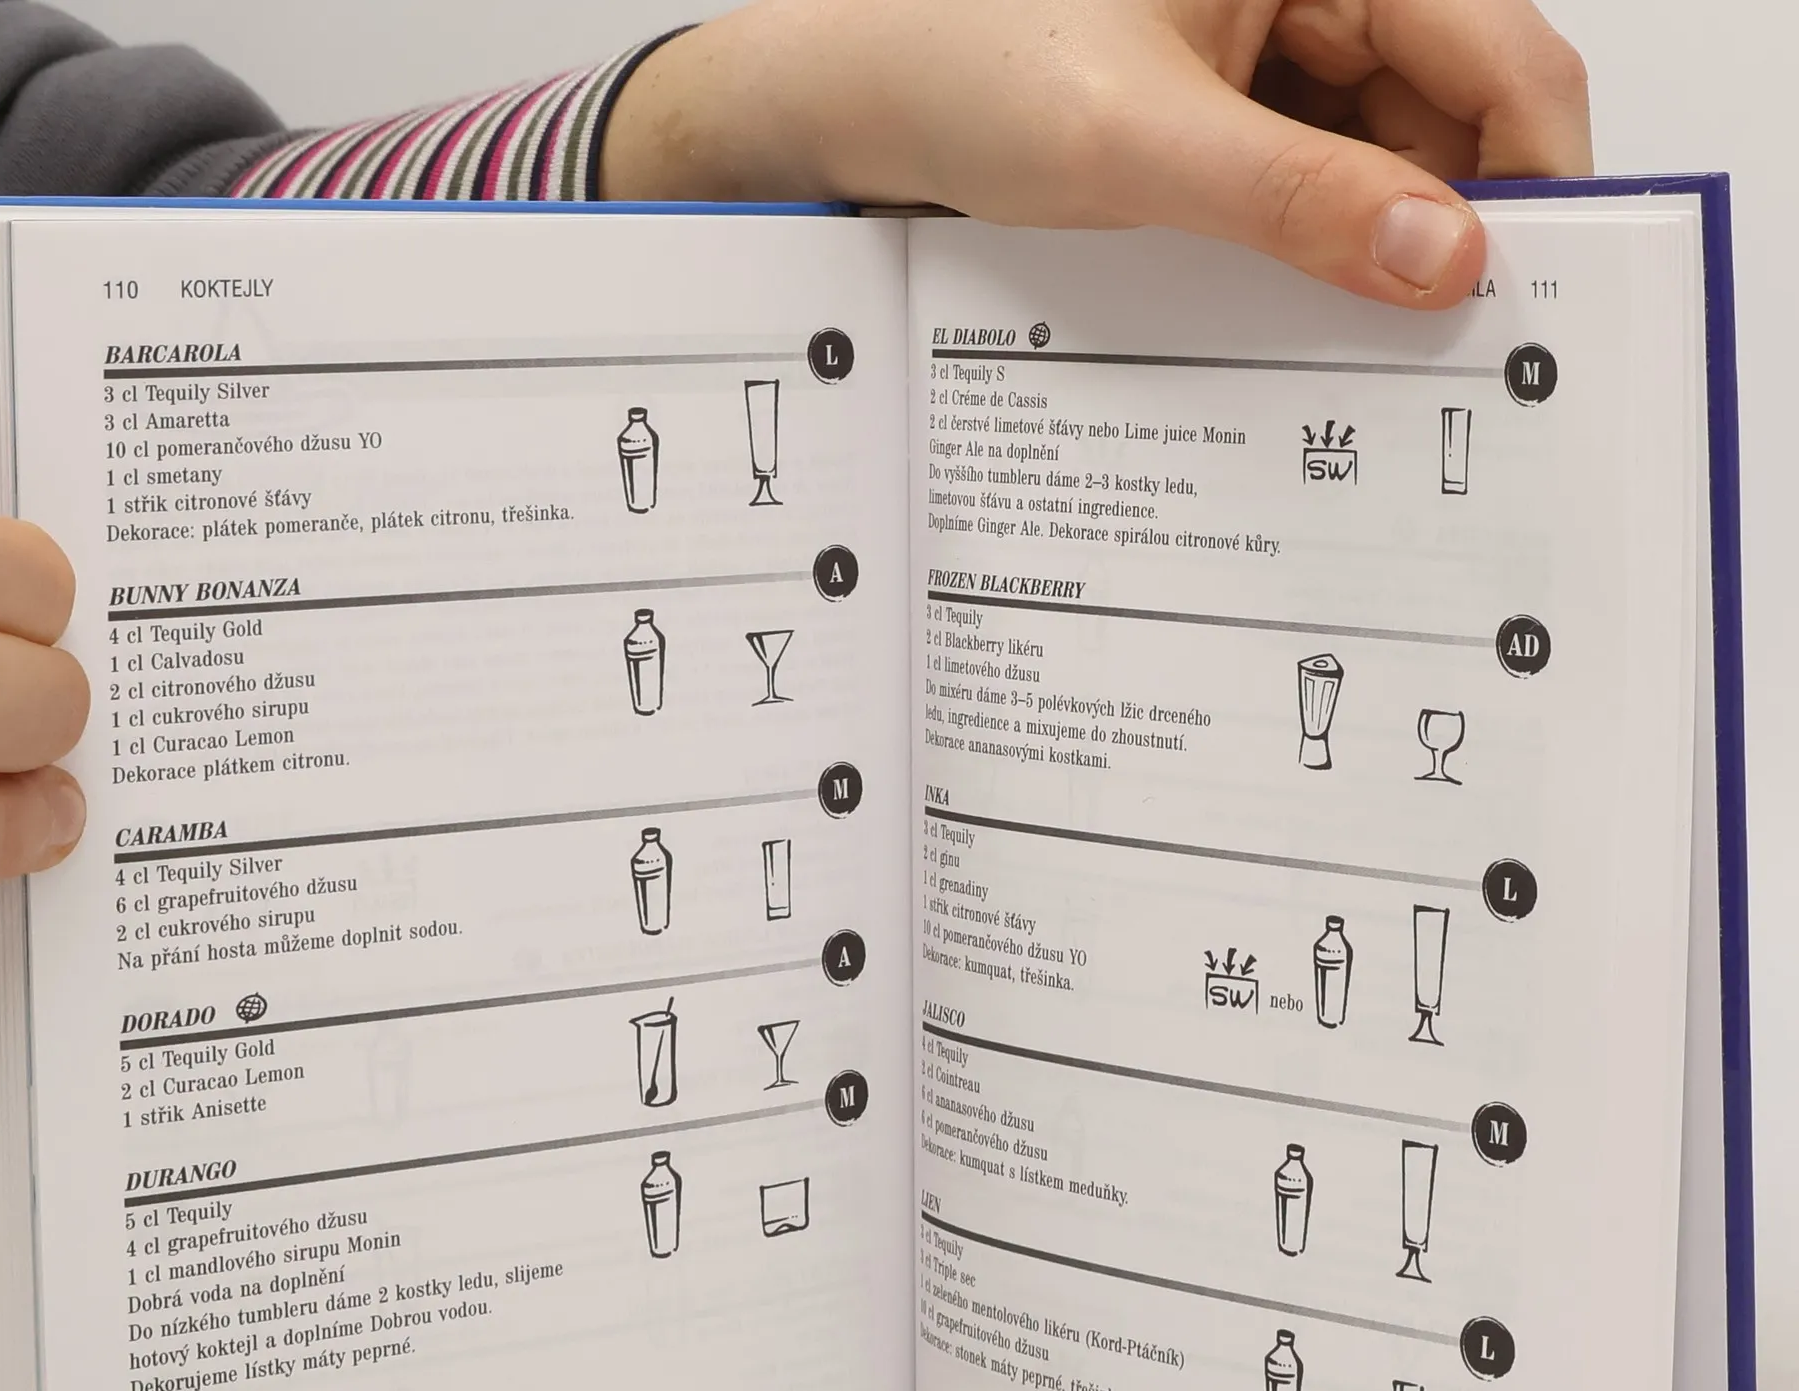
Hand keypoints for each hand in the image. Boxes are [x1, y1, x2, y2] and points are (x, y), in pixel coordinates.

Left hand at [602, 0, 1589, 307]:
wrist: (856, 102)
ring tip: (1356, 326)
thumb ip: (1296, 200)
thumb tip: (1441, 258)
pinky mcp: (1242, 106)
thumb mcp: (1135, 143)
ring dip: (1385, 240)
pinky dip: (1325, 242)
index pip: (1497, 44)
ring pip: (1395, 151)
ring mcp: (1281, 45)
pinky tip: (1304, 297)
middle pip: (1458, 103)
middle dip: (1455, 218)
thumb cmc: (958, 66)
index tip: (1538, 287)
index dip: (1535, 169)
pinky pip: (1324, 176)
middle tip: (1443, 343)